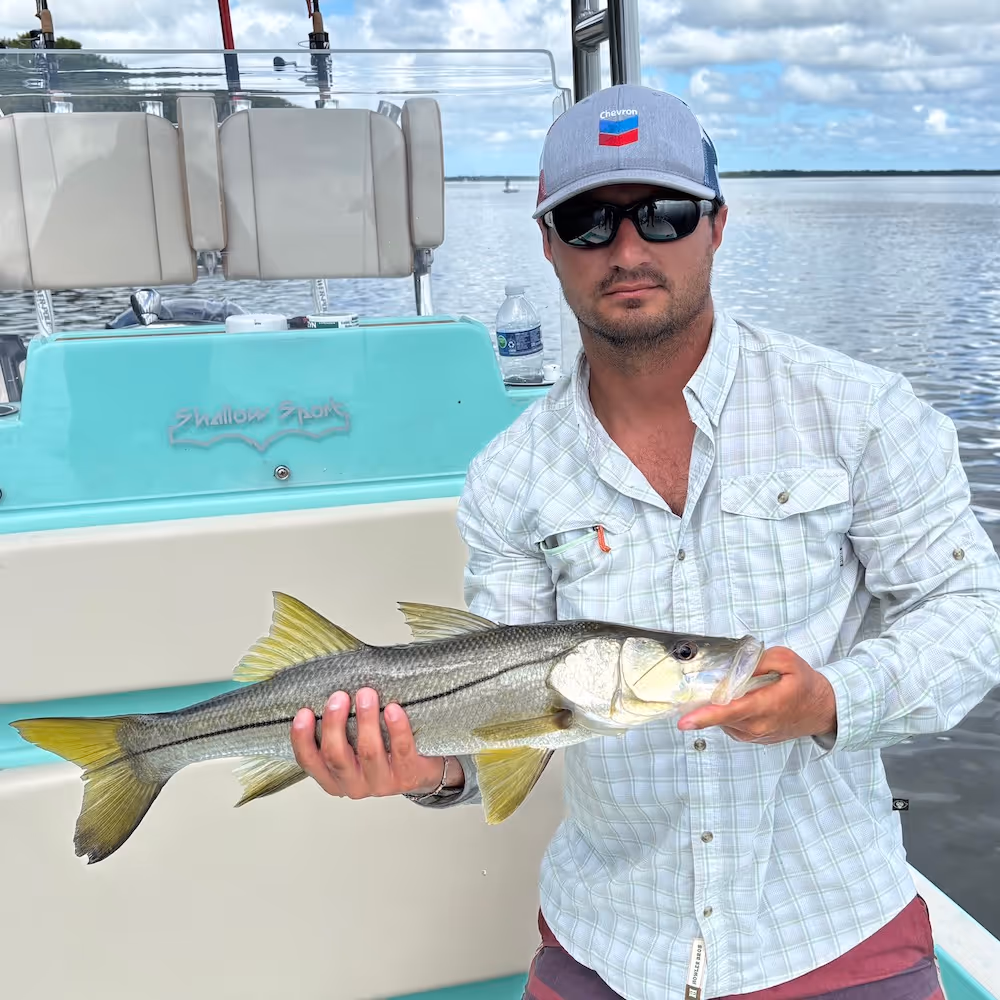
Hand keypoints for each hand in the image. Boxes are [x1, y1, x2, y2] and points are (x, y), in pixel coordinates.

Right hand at [290, 687, 461, 797]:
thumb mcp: (353, 746)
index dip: (302, 738)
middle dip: (334, 724)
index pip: (309, 761)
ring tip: (366, 694)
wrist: (422, 771)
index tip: (303, 712)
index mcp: (334, 777)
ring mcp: (381, 783)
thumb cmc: (382, 751)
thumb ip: (340, 730)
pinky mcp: (407, 776)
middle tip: (339, 697)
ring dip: (366, 720)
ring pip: (368, 752)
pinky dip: (396, 728)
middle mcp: (354, 784)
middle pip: (336, 756)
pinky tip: (393, 709)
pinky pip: (401, 750)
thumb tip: (327, 692)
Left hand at [676, 647, 837, 743]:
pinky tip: (739, 702)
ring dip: (720, 707)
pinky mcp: (754, 739)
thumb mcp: (787, 660)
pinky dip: (728, 714)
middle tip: (711, 684)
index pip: (730, 712)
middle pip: (721, 716)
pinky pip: (731, 726)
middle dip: (708, 702)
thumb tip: (736, 667)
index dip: (705, 717)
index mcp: (767, 705)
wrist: (824, 710)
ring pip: (724, 721)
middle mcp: (759, 726)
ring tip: (735, 692)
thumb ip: (759, 660)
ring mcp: (756, 736)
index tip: (684, 721)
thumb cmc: (806, 685)